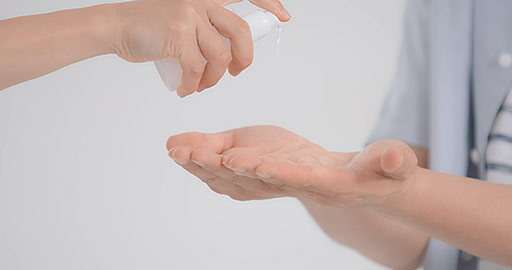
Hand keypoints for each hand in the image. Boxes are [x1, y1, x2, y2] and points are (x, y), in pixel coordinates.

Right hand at [109, 0, 290, 96]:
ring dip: (213, 79)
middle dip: (244, 58)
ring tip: (200, 86)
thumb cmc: (150, 28)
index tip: (283, 16)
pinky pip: (197, 68)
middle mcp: (200, 1)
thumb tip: (229, 49)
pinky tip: (185, 89)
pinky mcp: (178, 35)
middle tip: (237, 71)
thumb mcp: (183, 17)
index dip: (268, 3)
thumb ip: (207, 26)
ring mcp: (189, 16)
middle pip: (240, 32)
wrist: (116, 27)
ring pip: (220, 56)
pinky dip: (193, 85)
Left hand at [166, 126, 418, 206]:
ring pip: (235, 178)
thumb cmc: (375, 173)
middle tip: (191, 153)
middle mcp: (292, 186)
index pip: (295, 177)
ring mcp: (275, 185)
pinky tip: (188, 153)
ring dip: (206, 166)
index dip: (270, 171)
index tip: (244, 160)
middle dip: (222, 167)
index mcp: (323, 183)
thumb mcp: (390, 165)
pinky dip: (209, 164)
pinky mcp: (265, 179)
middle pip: (254, 179)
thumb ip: (391, 162)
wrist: (357, 185)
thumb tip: (395, 160)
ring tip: (178, 150)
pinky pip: (232, 175)